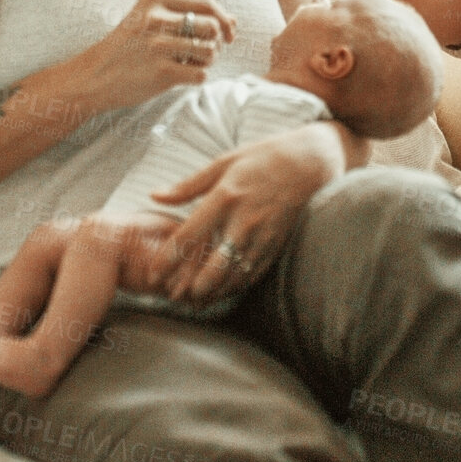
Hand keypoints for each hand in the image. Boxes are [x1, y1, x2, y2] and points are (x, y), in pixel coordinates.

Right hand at [76, 0, 235, 111]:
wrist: (93, 76)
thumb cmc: (128, 48)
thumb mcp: (151, 20)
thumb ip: (189, 15)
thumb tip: (233, 21)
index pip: (206, 2)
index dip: (224, 19)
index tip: (227, 34)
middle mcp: (156, 18)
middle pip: (212, 27)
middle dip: (215, 43)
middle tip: (200, 52)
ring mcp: (157, 45)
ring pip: (210, 52)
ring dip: (205, 61)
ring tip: (188, 63)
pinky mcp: (161, 72)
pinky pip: (201, 74)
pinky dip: (196, 77)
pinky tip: (180, 76)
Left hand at [144, 126, 343, 304]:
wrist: (309, 162)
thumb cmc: (262, 158)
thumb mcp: (223, 163)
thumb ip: (187, 185)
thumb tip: (154, 195)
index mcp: (225, 197)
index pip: (189, 235)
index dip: (168, 259)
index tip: (152, 275)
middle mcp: (243, 220)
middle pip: (213, 267)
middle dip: (192, 288)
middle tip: (174, 297)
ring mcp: (262, 236)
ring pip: (234, 277)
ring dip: (213, 294)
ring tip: (195, 303)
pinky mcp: (276, 244)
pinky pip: (254, 274)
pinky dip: (236, 287)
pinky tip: (223, 292)